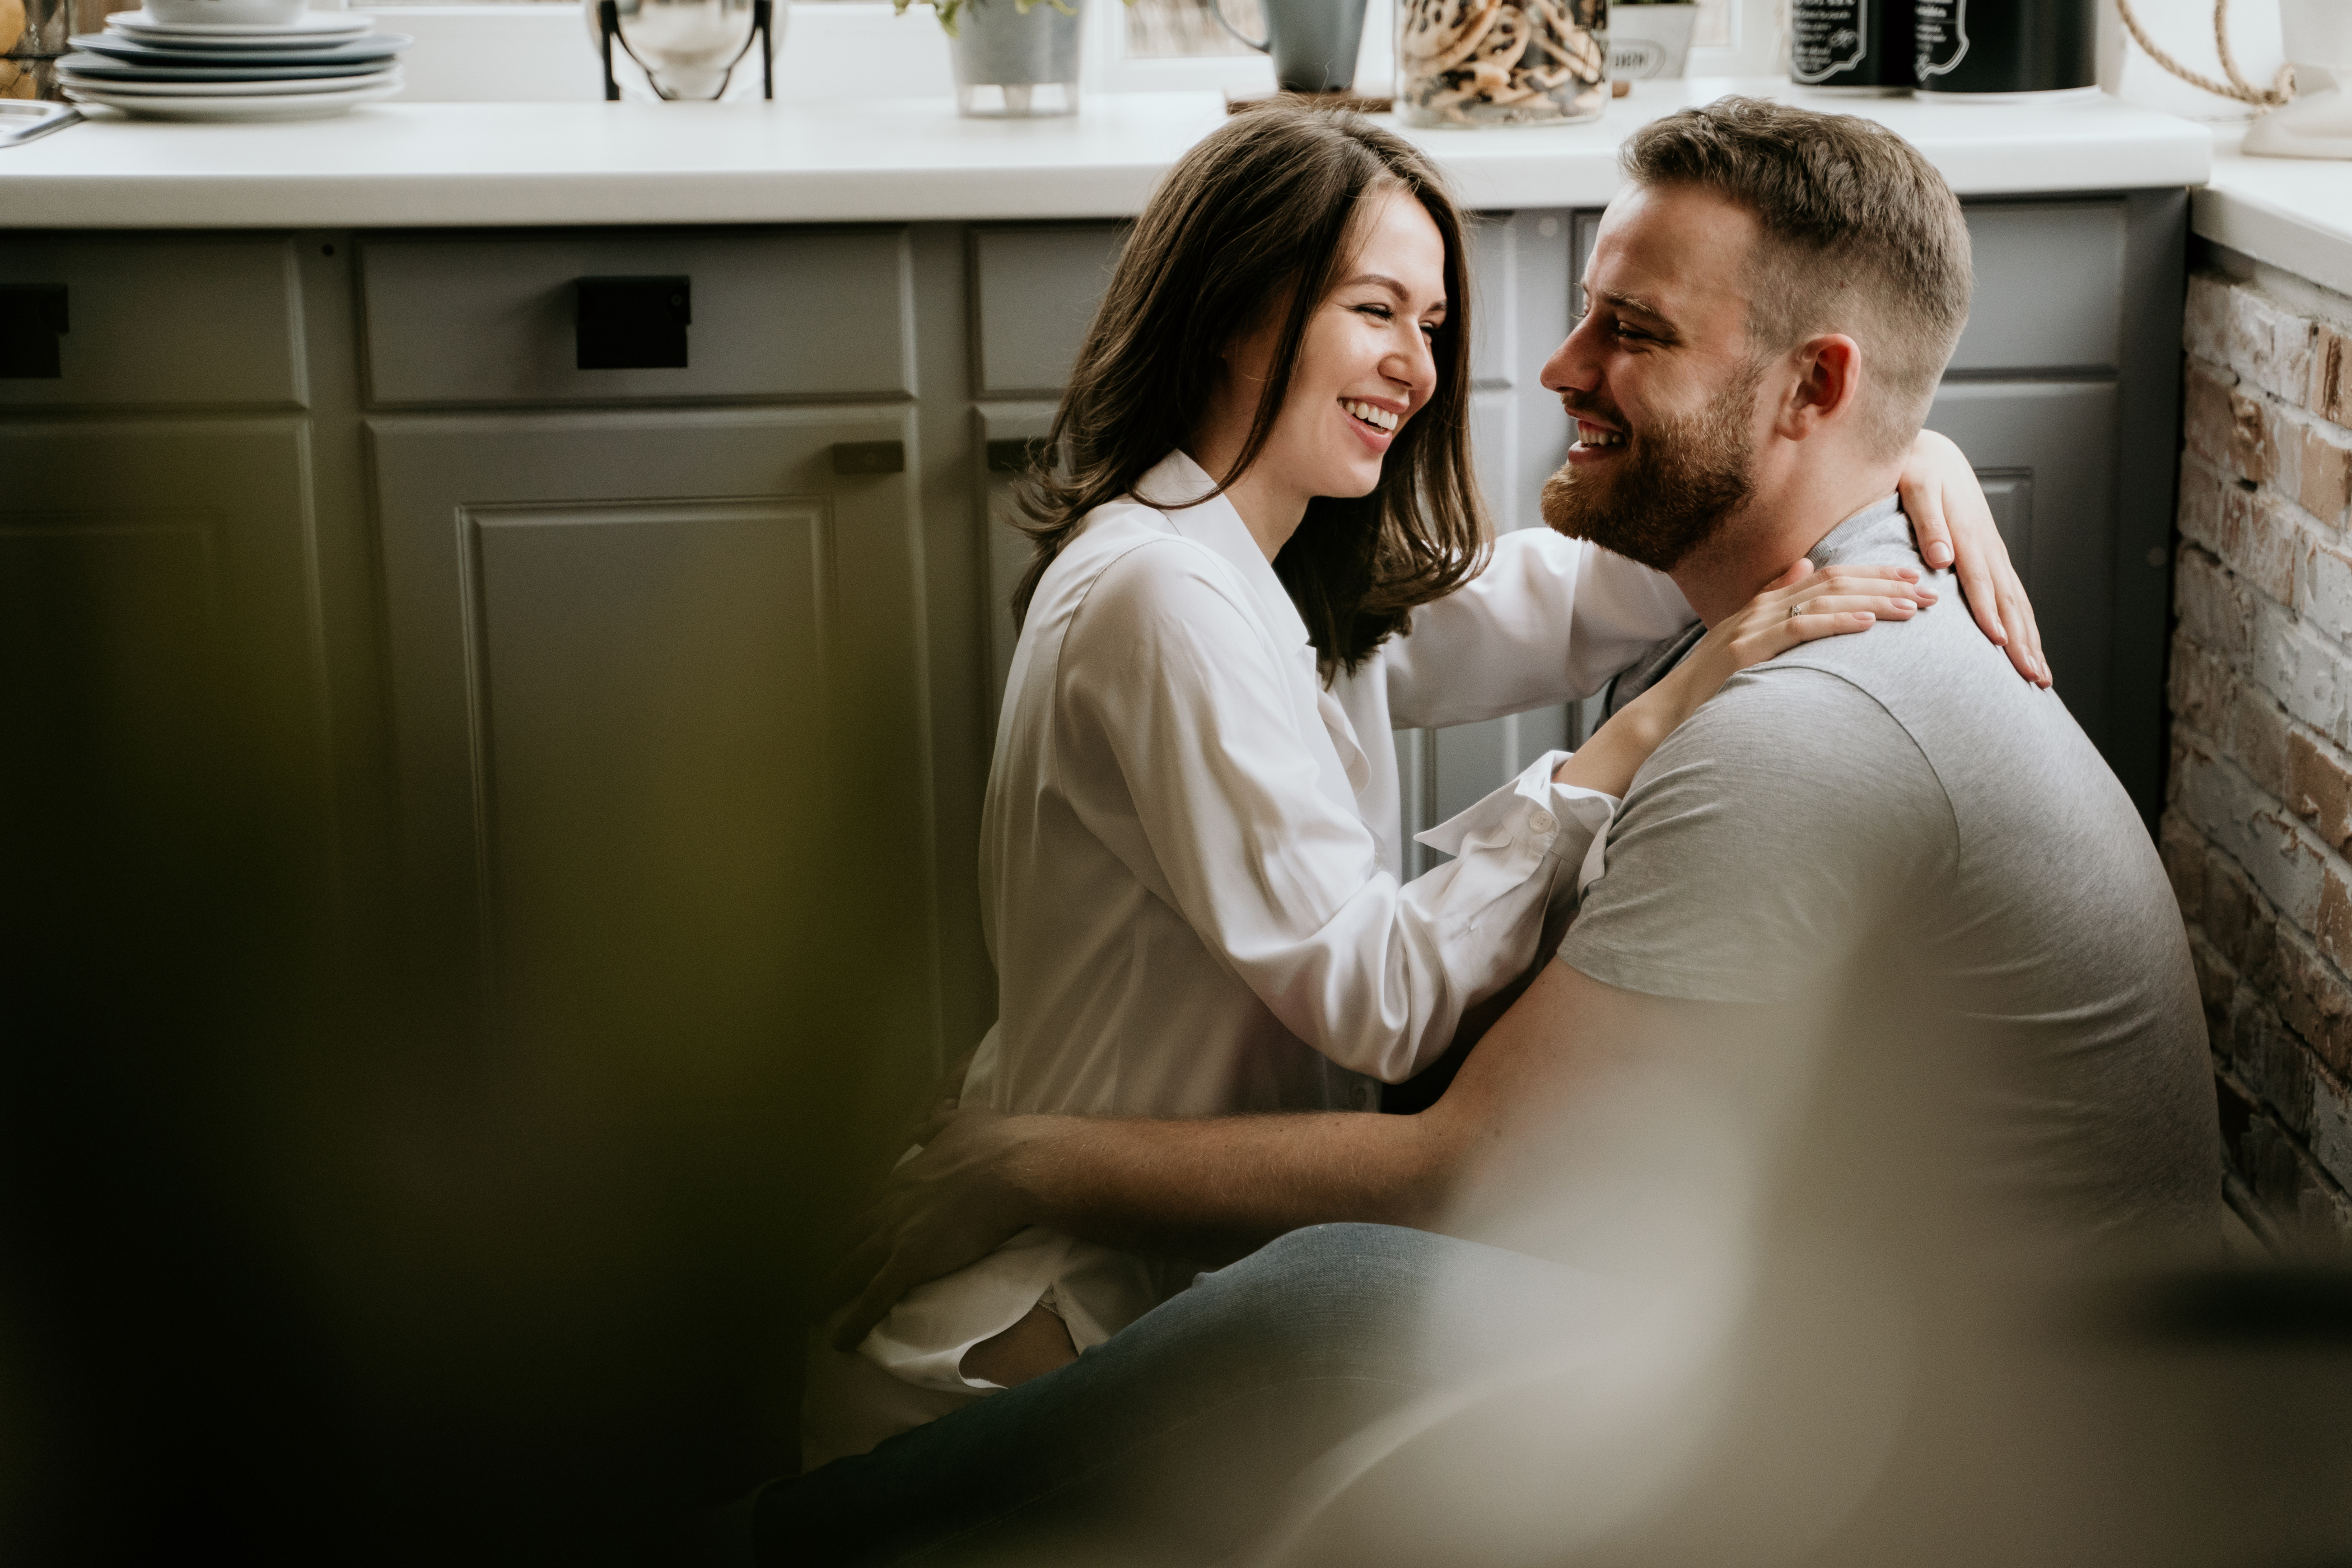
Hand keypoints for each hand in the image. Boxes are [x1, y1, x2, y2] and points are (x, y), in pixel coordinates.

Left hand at [821, 1103, 1035, 1351]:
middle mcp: (888, 1206)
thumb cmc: (995, 1141)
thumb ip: (942, 1122)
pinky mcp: (909, 1261)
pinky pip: (874, 1298)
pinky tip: (839, 1341)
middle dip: (825, 1260)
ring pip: (848, 1269)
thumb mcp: (962, 1120)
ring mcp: (895, 1234)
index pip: (865, 1206)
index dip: (852, 1226)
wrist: (1011, 1165)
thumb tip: (936, 1111)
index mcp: (901, 1177)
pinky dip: (854, 1321)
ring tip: (810, 1310)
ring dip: (826, 1291)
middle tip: (809, 1279)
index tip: (840, 1241)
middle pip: (845, 1239)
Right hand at [1666, 558, 1927, 714]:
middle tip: (1928, 593)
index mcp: (1767, 602)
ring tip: (1910, 608)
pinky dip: (1836, 623)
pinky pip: (1800, 629)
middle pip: (1835, 582)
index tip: (1912, 578)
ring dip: (1872, 603)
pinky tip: (1867, 624)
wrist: (1667, 711)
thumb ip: (1777, 603)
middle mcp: (1763, 606)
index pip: (1830, 576)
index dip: (1873, 574)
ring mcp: (1753, 626)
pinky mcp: (1747, 650)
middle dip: (1886, 585)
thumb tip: (1805, 568)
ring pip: (1825, 601)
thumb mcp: (1747, 638)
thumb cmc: (1711, 684)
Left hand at [1898, 429, 2049, 686]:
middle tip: (2034, 677)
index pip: (1980, 581)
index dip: (1989, 613)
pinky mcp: (1992, 557)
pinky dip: (2022, 624)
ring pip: (2017, 603)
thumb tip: (1940, 557)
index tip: (1997, 644)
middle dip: (2022, 641)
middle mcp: (1987, 547)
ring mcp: (1994, 553)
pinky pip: (2012, 596)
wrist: (1936, 454)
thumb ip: (1927, 521)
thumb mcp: (1916, 486)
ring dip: (2029, 640)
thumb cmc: (1919, 469)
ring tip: (2040, 676)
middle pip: (2008, 601)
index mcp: (1968, 533)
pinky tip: (2027, 647)